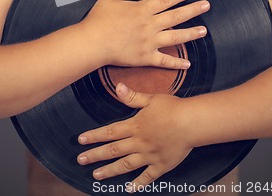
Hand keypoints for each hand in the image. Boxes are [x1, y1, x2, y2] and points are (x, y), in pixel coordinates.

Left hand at [77, 83, 191, 191]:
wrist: (191, 123)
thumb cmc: (172, 108)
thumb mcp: (151, 98)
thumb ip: (133, 96)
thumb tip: (118, 86)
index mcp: (135, 126)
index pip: (110, 131)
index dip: (94, 136)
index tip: (81, 140)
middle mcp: (139, 142)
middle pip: (113, 150)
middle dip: (95, 155)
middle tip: (80, 160)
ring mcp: (149, 156)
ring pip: (125, 165)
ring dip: (110, 171)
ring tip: (96, 175)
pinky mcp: (161, 165)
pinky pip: (147, 177)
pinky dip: (137, 184)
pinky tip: (129, 189)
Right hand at [81, 0, 209, 68]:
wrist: (92, 43)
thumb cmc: (99, 20)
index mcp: (142, 9)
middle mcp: (149, 25)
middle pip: (175, 16)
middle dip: (192, 9)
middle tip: (206, 5)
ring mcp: (149, 42)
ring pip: (175, 37)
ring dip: (191, 33)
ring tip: (204, 31)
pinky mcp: (145, 58)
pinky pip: (164, 61)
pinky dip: (176, 63)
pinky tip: (187, 63)